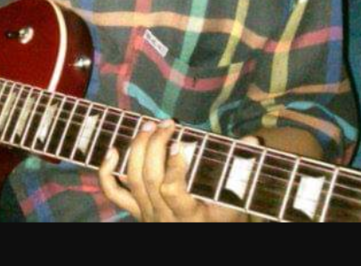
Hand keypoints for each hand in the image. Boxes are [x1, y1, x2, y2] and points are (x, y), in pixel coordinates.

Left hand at [99, 118, 256, 222]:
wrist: (209, 236)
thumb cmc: (225, 218)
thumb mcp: (237, 198)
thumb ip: (243, 168)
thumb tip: (254, 140)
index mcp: (190, 216)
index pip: (171, 189)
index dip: (173, 166)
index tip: (182, 144)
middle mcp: (163, 218)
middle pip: (148, 178)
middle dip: (155, 145)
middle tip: (167, 124)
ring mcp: (146, 215)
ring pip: (132, 179)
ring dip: (138, 148)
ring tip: (149, 126)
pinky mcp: (136, 211)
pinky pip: (114, 193)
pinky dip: (106, 171)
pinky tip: (113, 150)